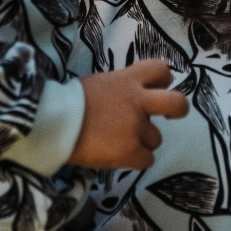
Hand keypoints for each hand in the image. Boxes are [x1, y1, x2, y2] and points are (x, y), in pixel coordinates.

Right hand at [69, 60, 188, 169]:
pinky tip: (118, 156)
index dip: (163, 81)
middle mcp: (137, 101)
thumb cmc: (69, 102)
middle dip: (178, 110)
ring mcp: (136, 126)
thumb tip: (127, 102)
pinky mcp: (130, 151)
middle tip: (170, 116)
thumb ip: (119, 89)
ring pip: (156, 138)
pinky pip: (146, 160)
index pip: (160, 70)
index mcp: (127, 79)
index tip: (156, 89)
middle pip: (177, 103)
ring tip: (119, 142)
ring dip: (142, 141)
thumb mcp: (99, 84)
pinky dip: (135, 160)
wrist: (53, 122)